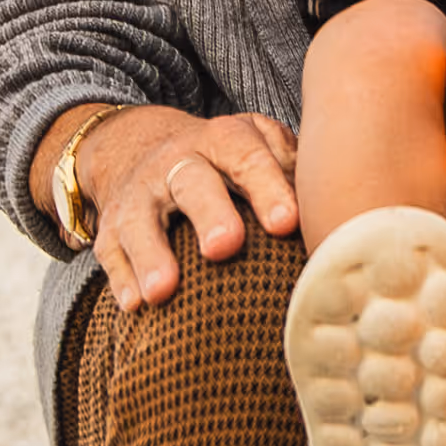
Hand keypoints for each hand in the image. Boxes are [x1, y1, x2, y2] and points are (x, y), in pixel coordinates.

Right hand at [76, 107, 301, 309]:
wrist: (138, 147)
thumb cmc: (221, 161)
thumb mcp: (255, 145)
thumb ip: (290, 166)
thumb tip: (335, 207)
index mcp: (224, 140)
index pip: (247, 155)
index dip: (267, 186)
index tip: (286, 223)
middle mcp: (177, 162)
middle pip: (192, 182)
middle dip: (210, 213)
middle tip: (226, 247)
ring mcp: (140, 194)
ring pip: (141, 220)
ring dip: (152, 254)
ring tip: (164, 290)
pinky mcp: (111, 226)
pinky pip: (109, 251)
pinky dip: (120, 277)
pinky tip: (134, 305)